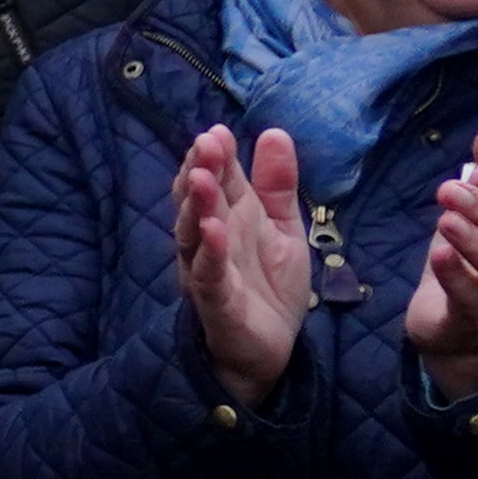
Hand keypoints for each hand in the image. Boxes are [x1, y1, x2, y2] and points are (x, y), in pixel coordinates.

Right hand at [177, 122, 318, 405]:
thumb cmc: (269, 285)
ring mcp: (207, 269)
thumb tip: (274, 132)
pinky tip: (214, 232)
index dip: (216, 156)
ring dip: (196, 205)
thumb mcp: (284, 228)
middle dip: (199, 171)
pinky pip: (208, 275)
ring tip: (203, 178)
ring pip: (194, 233)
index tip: (218, 130)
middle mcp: (209, 239)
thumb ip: (277, 185)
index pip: (216, 180)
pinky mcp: (215, 302)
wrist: (269, 348)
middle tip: (205, 144)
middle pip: (197, 200)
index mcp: (228, 218)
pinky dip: (209, 253)